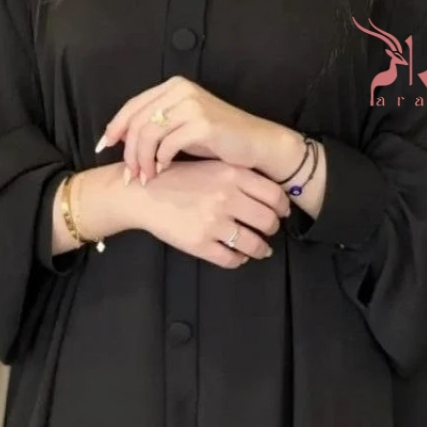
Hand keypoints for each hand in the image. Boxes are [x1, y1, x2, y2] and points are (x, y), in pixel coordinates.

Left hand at [96, 76, 285, 183]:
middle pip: (136, 121)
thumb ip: (157, 127)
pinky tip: (162, 171)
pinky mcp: (202, 123)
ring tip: (145, 177)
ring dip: (142, 159)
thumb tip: (122, 141)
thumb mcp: (183, 127)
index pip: (132, 106)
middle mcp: (181, 90)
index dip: (114, 128)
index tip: (103, 149)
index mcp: (173, 87)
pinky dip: (160, 160)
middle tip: (129, 174)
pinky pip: (167, 143)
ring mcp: (192, 105)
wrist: (258, 145)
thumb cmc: (220, 140)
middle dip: (128, 151)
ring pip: (148, 133)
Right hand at [133, 159, 289, 267]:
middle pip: (268, 221)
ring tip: (259, 249)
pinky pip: (231, 259)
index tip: (281, 213)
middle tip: (268, 231)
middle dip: (272, 229)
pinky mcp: (200, 244)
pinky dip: (238, 260)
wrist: (143, 193)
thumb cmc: (179, 178)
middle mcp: (226, 198)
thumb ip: (240, 177)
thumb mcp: (212, 166)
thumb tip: (272, 197)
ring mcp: (213, 223)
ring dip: (261, 249)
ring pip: (254, 245)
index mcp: (232, 175)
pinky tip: (237, 255)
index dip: (283, 207)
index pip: (274, 195)